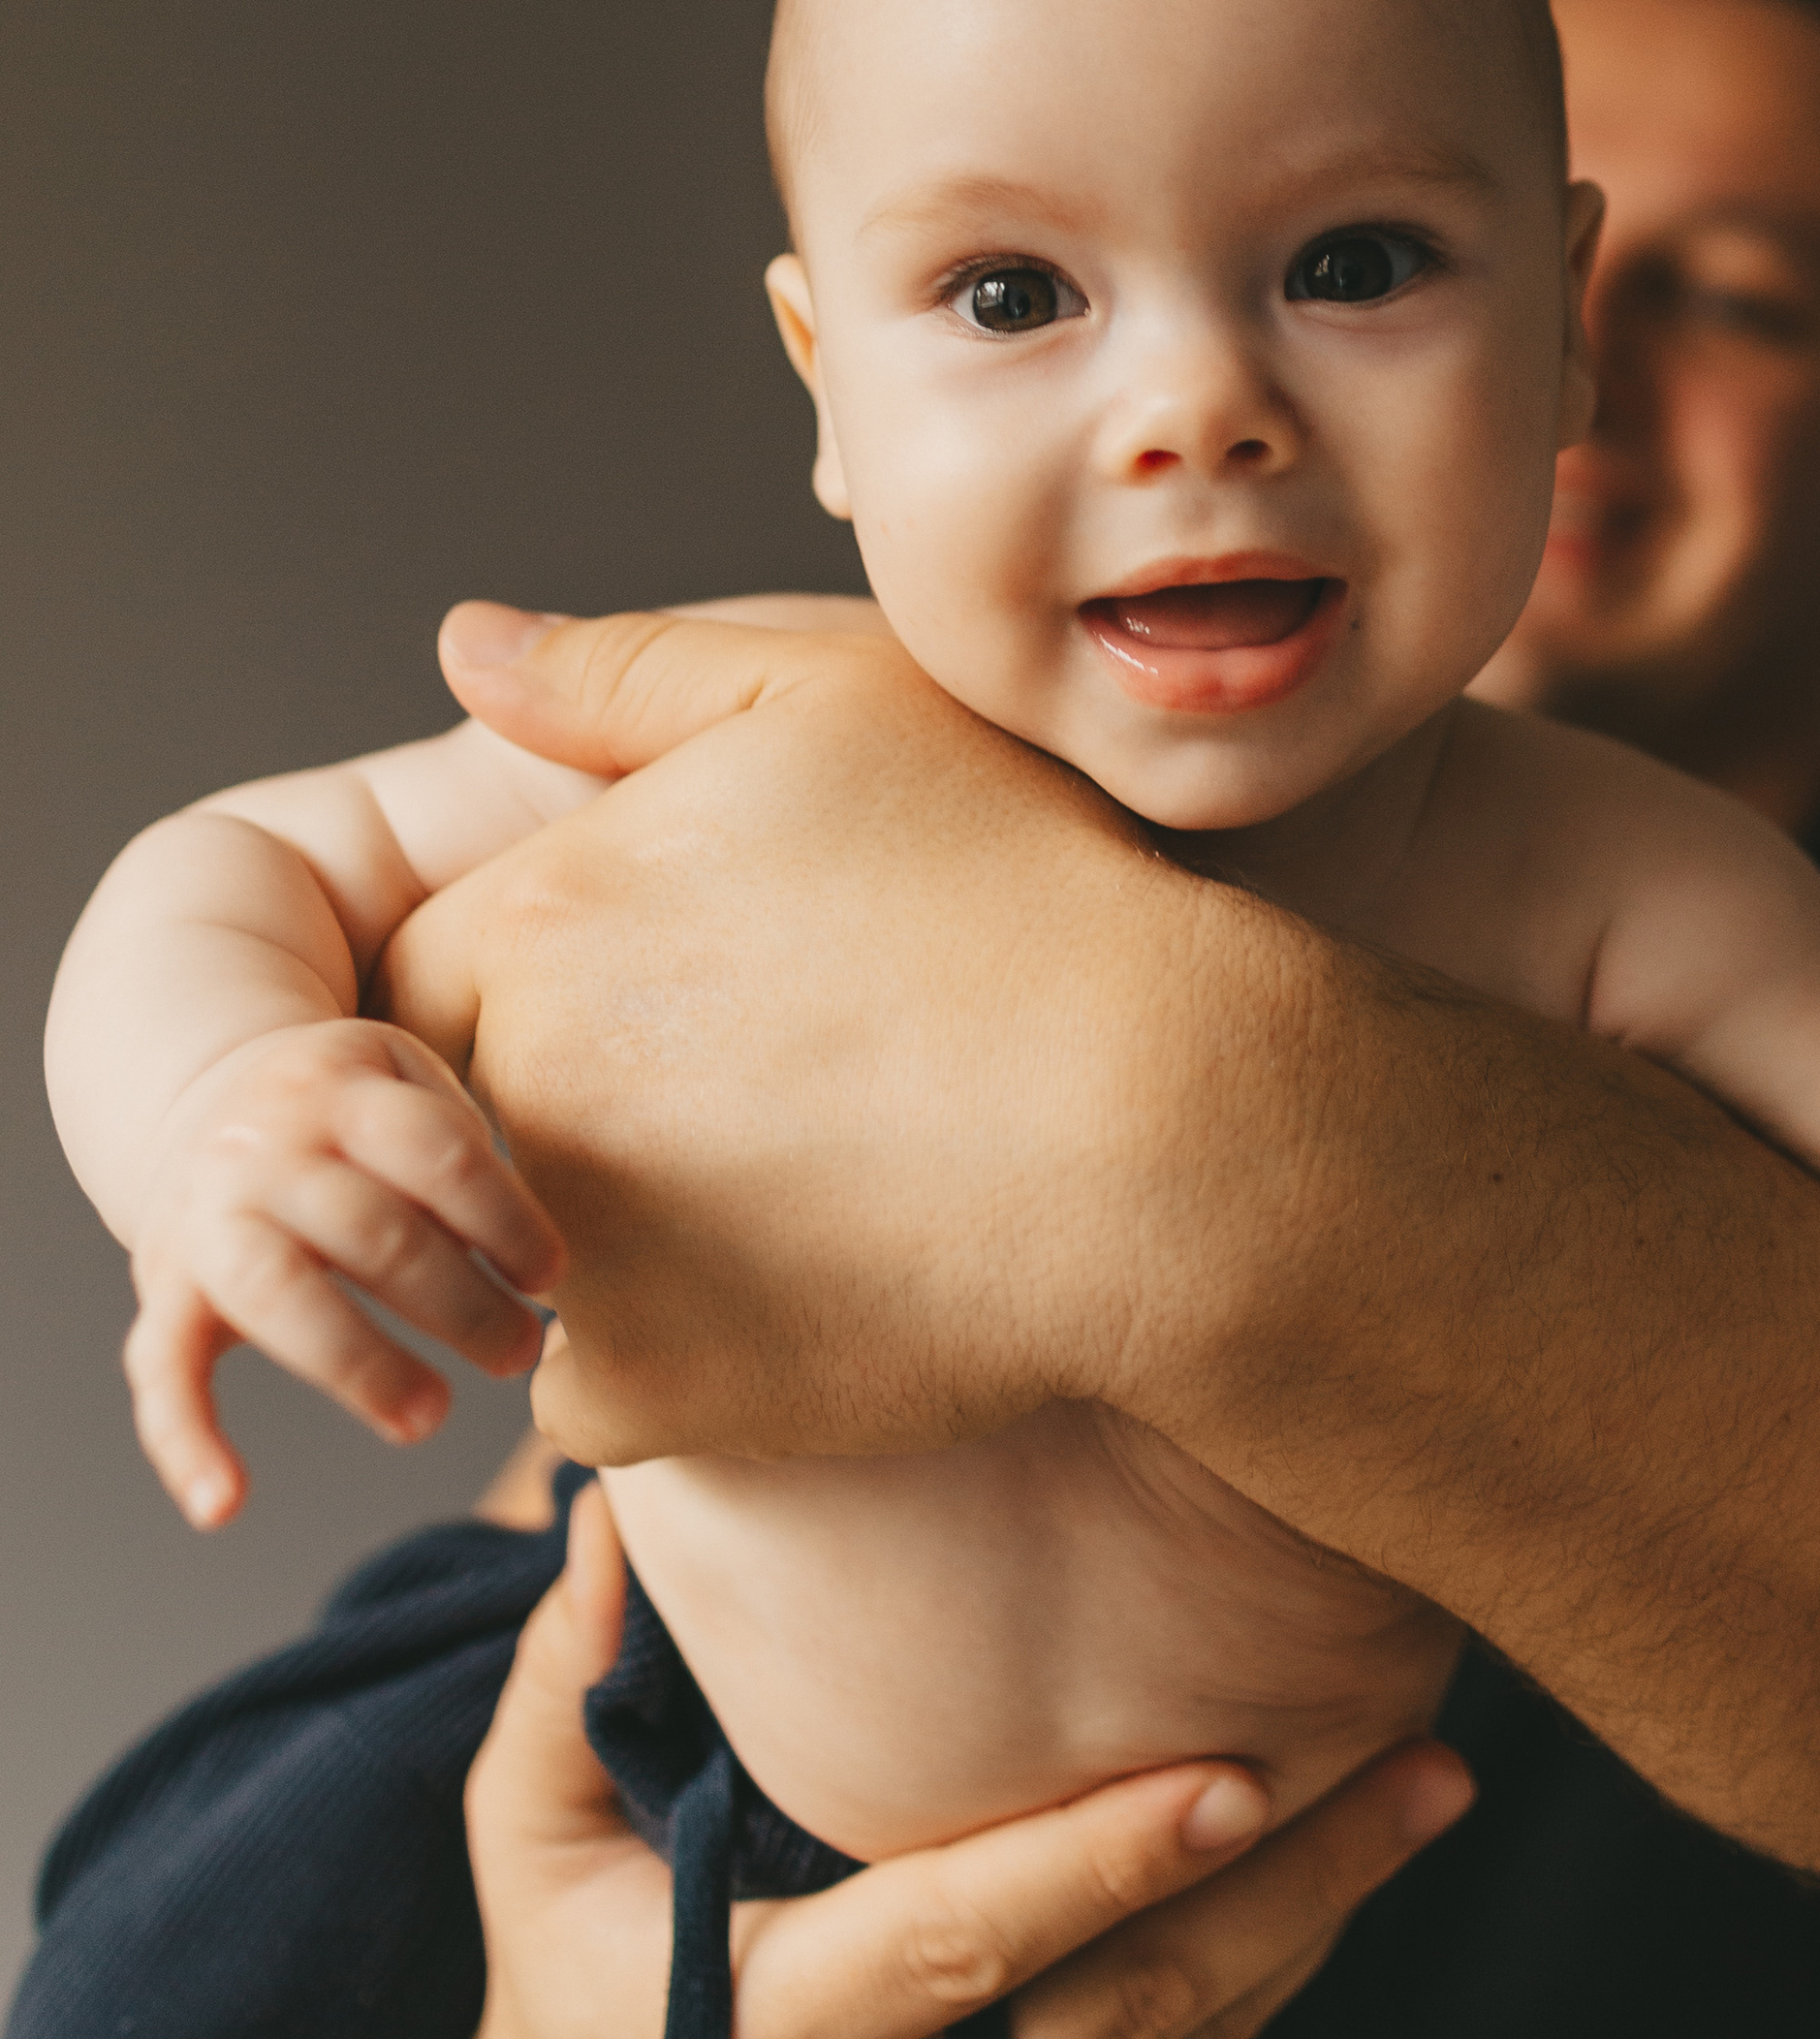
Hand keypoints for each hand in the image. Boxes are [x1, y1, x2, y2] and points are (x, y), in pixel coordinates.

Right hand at [124, 1016, 560, 1526]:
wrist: (195, 1097)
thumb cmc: (346, 1112)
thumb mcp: (403, 1085)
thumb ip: (462, 1152)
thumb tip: (547, 1271)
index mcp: (344, 1090)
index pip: (438, 1153)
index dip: (504, 1219)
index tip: (552, 1276)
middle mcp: (268, 1149)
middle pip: (370, 1230)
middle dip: (456, 1303)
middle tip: (518, 1355)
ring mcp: (208, 1218)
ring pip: (278, 1294)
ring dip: (358, 1365)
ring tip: (429, 1417)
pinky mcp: (166, 1289)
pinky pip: (161, 1367)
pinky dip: (184, 1441)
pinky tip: (225, 1505)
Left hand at [377, 605, 1198, 1467]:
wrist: (1172, 1131)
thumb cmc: (1029, 894)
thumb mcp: (838, 705)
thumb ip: (624, 671)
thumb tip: (462, 646)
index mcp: (549, 910)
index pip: (428, 966)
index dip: (540, 977)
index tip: (682, 993)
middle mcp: (528, 1081)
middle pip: (476, 1103)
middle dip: (573, 1101)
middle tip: (763, 1093)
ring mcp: (576, 1251)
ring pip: (531, 1245)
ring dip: (620, 1227)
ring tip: (806, 1183)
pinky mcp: (647, 1392)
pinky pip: (601, 1383)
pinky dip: (679, 1353)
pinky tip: (816, 1286)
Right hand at [399, 1486, 1472, 2038]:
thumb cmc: (561, 1969)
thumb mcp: (523, 1833)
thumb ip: (568, 1681)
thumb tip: (612, 1505)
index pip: (962, 1942)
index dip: (1104, 1864)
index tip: (1236, 1772)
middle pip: (1119, 2015)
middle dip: (1286, 1888)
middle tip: (1420, 1763)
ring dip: (1313, 1933)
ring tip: (1429, 1794)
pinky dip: (1263, 1999)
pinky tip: (1343, 1885)